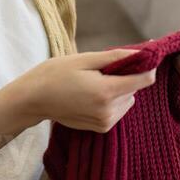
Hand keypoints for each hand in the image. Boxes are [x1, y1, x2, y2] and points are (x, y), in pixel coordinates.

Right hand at [6, 48, 155, 132]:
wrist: (33, 99)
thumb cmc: (56, 74)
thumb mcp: (85, 59)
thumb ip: (117, 57)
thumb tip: (144, 51)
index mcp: (106, 91)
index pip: (145, 80)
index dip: (146, 66)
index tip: (138, 58)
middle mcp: (109, 110)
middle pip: (135, 89)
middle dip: (125, 77)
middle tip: (101, 71)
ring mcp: (105, 122)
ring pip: (128, 99)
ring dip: (118, 90)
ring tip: (94, 84)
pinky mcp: (101, 128)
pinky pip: (119, 110)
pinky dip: (112, 101)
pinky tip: (92, 96)